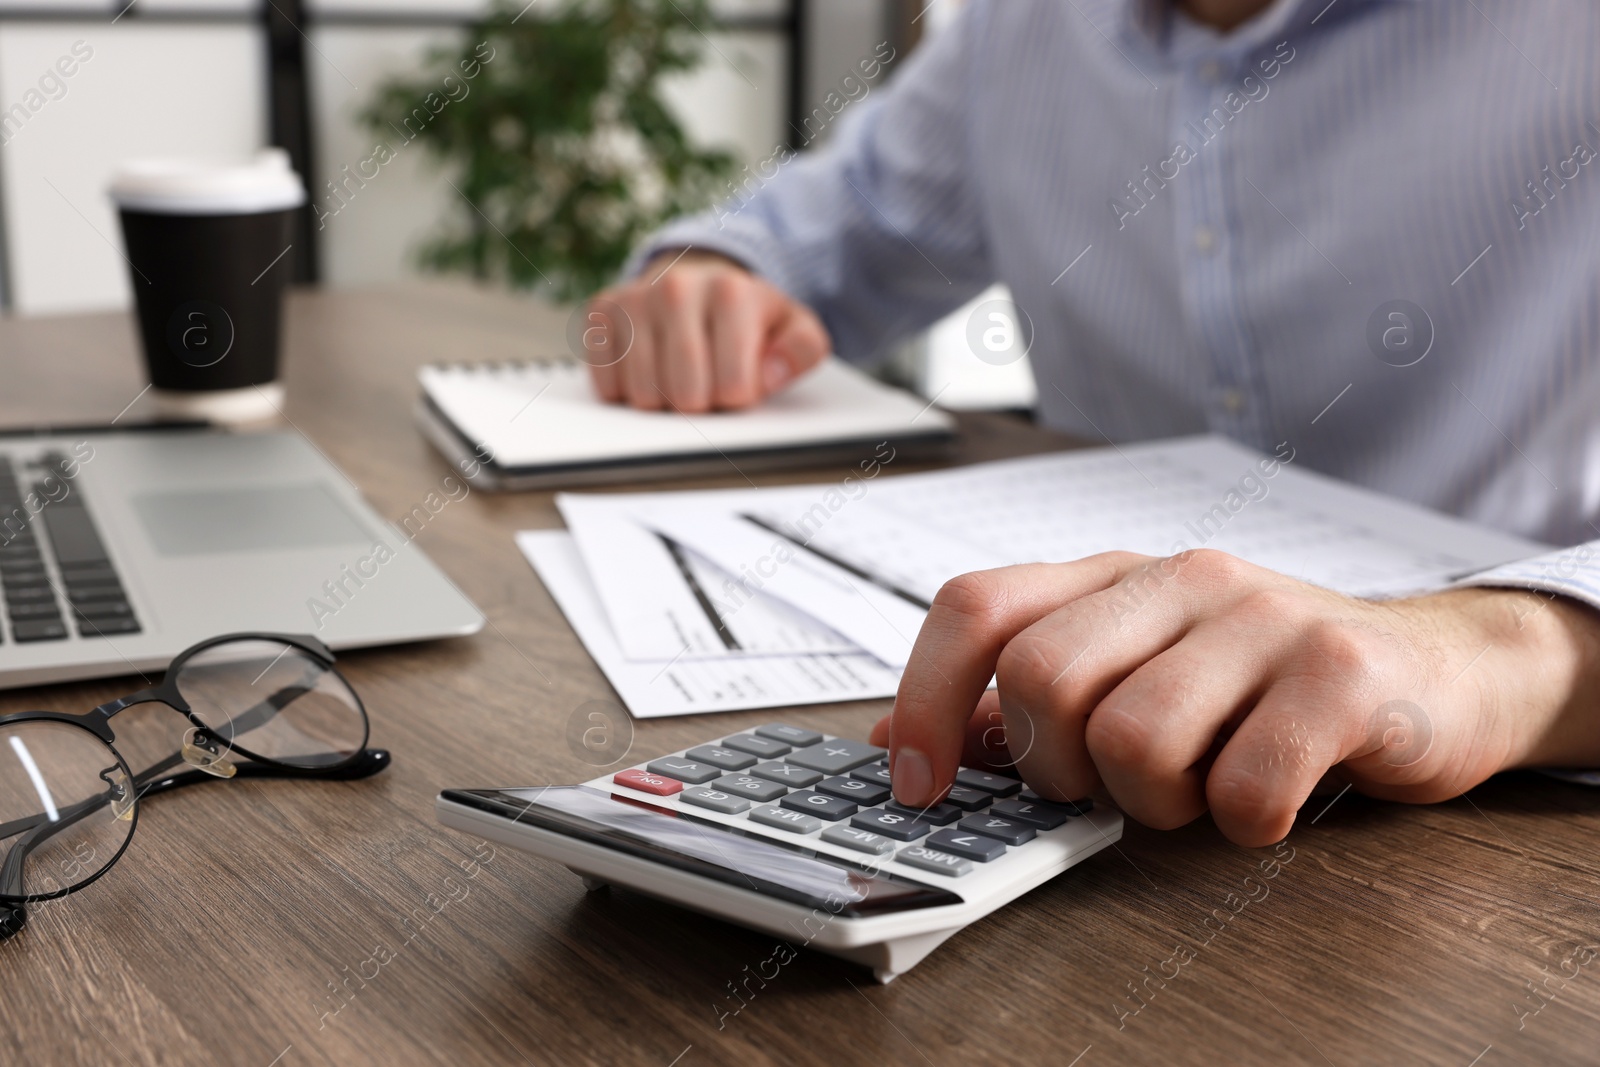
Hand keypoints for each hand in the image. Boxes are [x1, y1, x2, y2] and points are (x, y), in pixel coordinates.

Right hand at [582, 250, 829, 411]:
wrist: (698, 278)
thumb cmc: (748, 317)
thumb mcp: (793, 327)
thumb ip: (802, 350)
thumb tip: (770, 374)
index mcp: (731, 293)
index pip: (733, 388)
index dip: (739, 398)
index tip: (742, 380)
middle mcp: (677, 288)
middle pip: (685, 397)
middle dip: (701, 404)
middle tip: (710, 381)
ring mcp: (634, 299)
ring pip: (644, 397)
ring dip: (665, 401)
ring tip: (681, 373)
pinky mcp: (601, 312)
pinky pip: (608, 386)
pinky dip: (629, 390)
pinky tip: (650, 366)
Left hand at [872, 549, 1599, 845]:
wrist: (1441, 672)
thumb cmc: (1264, 687)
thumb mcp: (1137, 677)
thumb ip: (1021, 705)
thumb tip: (897, 737)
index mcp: (1111, 575)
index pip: (977, 607)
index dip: (926, 697)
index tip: (916, 783)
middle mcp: (1178, 576)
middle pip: (1042, 681)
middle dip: (1062, 771)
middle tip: (1115, 790)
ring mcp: (1261, 614)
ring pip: (1133, 740)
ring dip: (1158, 806)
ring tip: (1204, 792)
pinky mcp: (1339, 669)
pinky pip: (1242, 784)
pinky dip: (1243, 825)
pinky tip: (1267, 805)